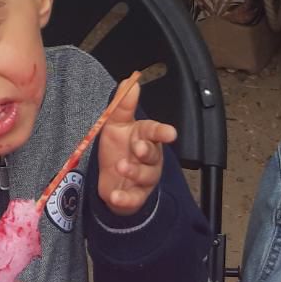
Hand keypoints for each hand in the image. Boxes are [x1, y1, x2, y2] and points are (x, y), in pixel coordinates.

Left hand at [95, 80, 177, 216]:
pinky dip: (124, 199)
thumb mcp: (115, 124)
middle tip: (138, 147)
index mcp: (144, 138)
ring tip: (121, 166)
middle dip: (147, 150)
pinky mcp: (135, 197)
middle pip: (153, 155)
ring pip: (146, 176)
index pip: (155, 132)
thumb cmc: (117, 149)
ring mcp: (144, 179)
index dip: (162, 132)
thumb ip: (122, 105)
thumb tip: (131, 82)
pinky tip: (114, 195)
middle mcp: (149, 159)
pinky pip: (133, 199)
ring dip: (134, 171)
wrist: (111, 182)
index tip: (169, 132)